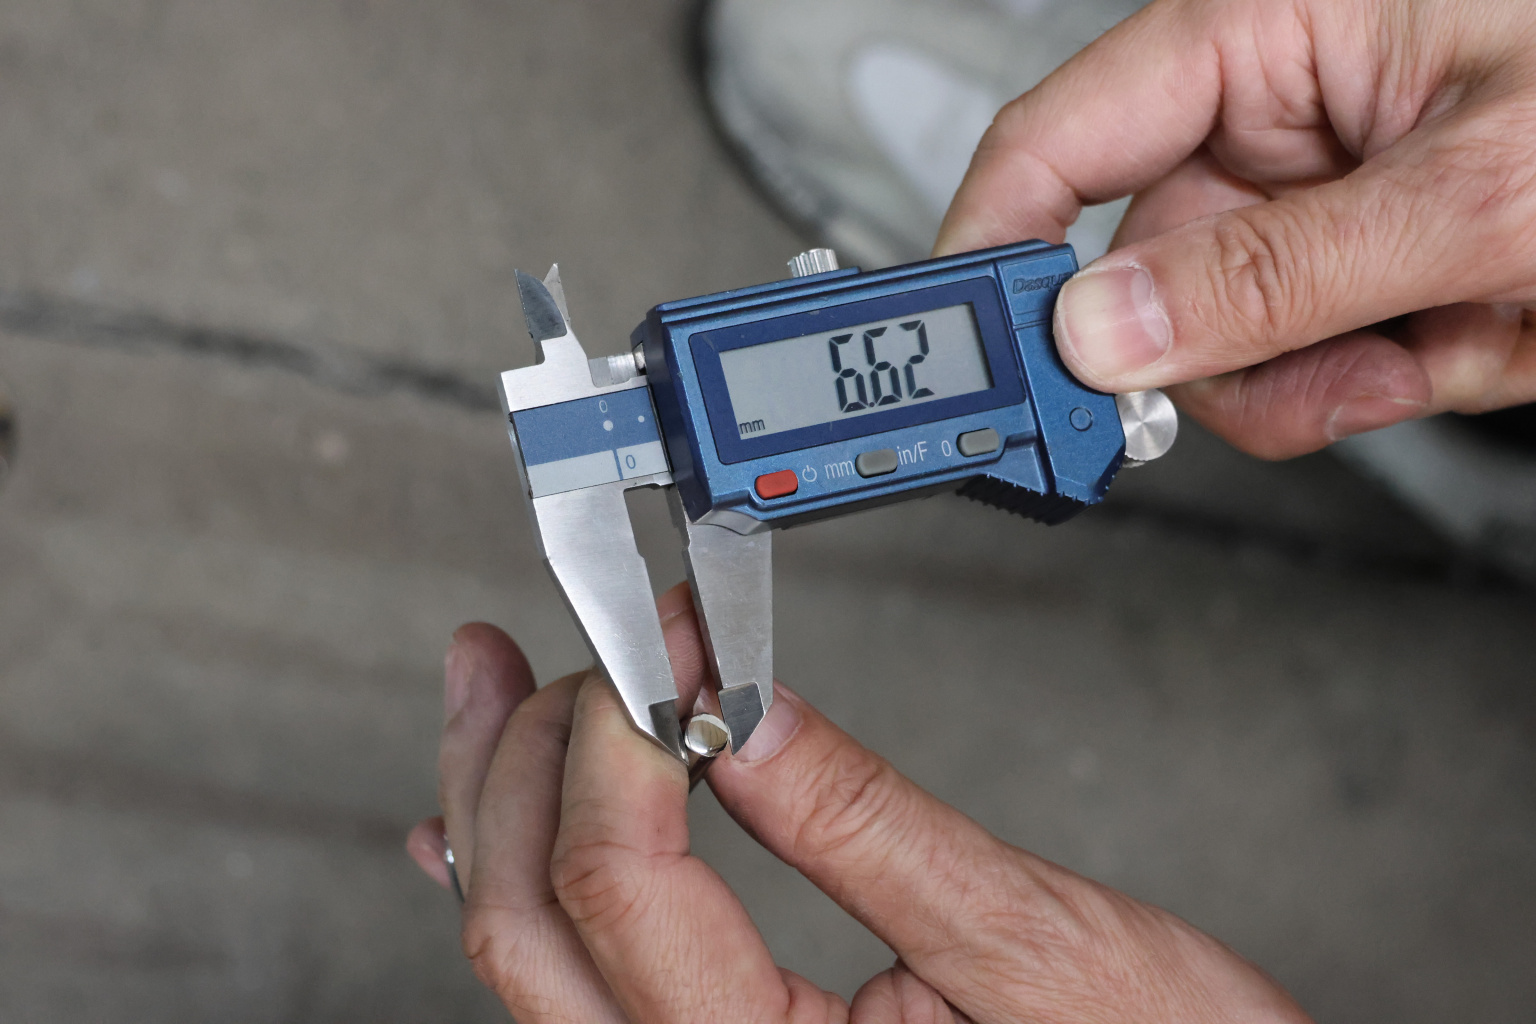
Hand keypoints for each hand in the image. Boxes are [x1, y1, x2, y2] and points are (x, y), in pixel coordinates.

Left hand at [407, 583, 1310, 1022]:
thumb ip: (863, 823)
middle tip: (539, 655)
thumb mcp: (1026, 939)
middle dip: (524, 765)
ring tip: (496, 703)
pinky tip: (491, 832)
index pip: (619, 887)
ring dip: (506, 813)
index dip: (620, 733)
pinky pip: (575, 988)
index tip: (659, 633)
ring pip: (534, 957)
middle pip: (531, 927)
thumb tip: (739, 703)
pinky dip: (533, 887)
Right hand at [936, 0, 1535, 458]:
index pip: (1061, 138)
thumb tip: (1104, 333)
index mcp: (1269, 30)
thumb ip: (1276, 270)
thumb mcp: (1483, 187)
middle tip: (1307, 376)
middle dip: (1223, 350)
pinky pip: (1313, 359)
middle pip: (1144, 270)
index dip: (995, 245)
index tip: (969, 352)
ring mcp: (1327, 195)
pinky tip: (1474, 335)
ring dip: (1326, 374)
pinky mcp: (1374, 263)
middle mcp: (1279, 112)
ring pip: (1229, 339)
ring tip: (1449, 336)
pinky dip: (1387, 377)